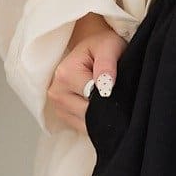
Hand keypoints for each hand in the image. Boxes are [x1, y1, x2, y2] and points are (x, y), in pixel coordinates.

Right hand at [45, 13, 127, 132]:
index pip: (93, 101)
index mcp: (64, 75)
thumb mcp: (109, 47)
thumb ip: (107, 65)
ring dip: (102, 117)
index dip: (111, 98)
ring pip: (88, 126)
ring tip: (109, 98)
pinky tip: (102, 107)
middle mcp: (56, 93)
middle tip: (119, 94)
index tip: (119, 87)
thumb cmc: (102, 46)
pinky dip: (96, 122)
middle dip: (107, 109)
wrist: (93, 50)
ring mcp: (58, 107)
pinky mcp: (64, 117)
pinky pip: (85, 128)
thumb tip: (106, 87)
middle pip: (89, 116)